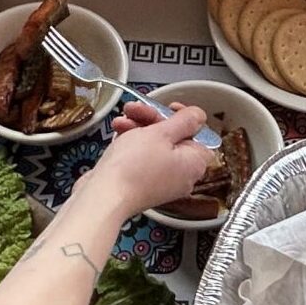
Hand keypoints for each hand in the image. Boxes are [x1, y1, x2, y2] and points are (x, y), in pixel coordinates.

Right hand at [82, 101, 213, 217]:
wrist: (104, 196)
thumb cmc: (134, 168)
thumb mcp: (162, 133)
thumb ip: (184, 121)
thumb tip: (199, 116)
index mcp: (194, 164)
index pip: (200, 136)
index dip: (185, 119)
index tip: (169, 108)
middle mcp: (182, 176)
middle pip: (174, 138)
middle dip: (153, 120)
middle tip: (137, 110)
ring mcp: (161, 182)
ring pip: (155, 146)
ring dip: (138, 128)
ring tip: (121, 121)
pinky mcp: (142, 185)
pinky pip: (142, 159)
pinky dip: (132, 144)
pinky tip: (119, 133)